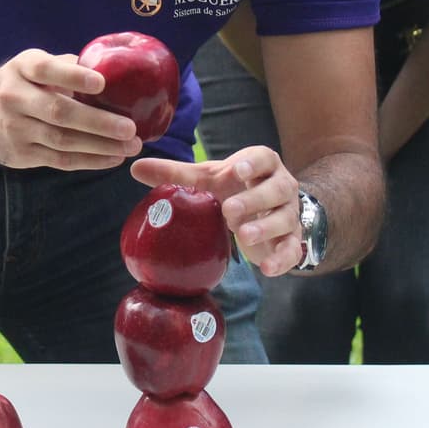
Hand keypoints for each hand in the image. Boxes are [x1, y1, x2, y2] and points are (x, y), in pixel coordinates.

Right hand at [0, 49, 141, 169]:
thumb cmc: (18, 84)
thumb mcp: (32, 65)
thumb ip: (66, 66)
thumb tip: (111, 68)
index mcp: (22, 69)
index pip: (47, 70)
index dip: (73, 77)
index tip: (101, 83)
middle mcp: (15, 98)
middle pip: (59, 112)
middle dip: (98, 122)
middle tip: (130, 128)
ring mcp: (16, 129)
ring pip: (62, 141)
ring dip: (100, 146)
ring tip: (130, 147)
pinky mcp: (20, 155)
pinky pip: (59, 160)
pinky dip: (89, 161)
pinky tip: (112, 158)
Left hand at [131, 148, 303, 276]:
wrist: (266, 209)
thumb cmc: (233, 187)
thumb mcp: (207, 179)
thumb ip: (175, 174)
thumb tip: (135, 167)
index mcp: (262, 165)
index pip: (263, 158)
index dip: (251, 164)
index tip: (235, 171)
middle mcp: (282, 186)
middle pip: (275, 190)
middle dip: (254, 200)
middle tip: (229, 211)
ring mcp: (289, 213)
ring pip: (285, 219)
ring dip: (266, 228)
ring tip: (243, 236)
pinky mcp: (293, 239)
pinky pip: (293, 249)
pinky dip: (283, 259)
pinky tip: (266, 269)